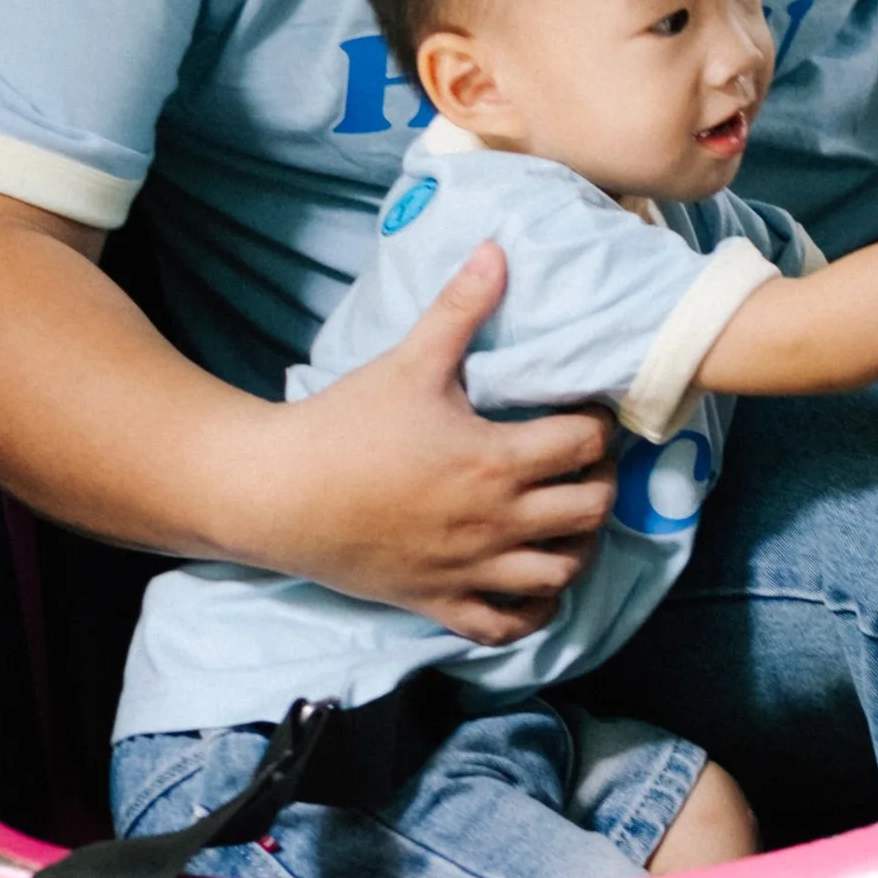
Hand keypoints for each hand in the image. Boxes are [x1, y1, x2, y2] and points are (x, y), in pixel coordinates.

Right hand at [249, 244, 616, 642]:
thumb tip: (498, 250)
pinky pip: (506, 627)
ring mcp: (469, 570)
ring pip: (559, 574)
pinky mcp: (438, 602)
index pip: (586, 445)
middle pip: (589, 512)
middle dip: (601, 484)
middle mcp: (494, 522)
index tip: (588, 409)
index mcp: (495, 460)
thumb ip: (460, 308)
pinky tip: (535, 585)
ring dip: (578, 547)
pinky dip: (532, 612)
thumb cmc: (344, 424)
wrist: (276, 491)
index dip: (600, 424)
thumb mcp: (409, 361)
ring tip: (568, 518)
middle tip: (586, 462)